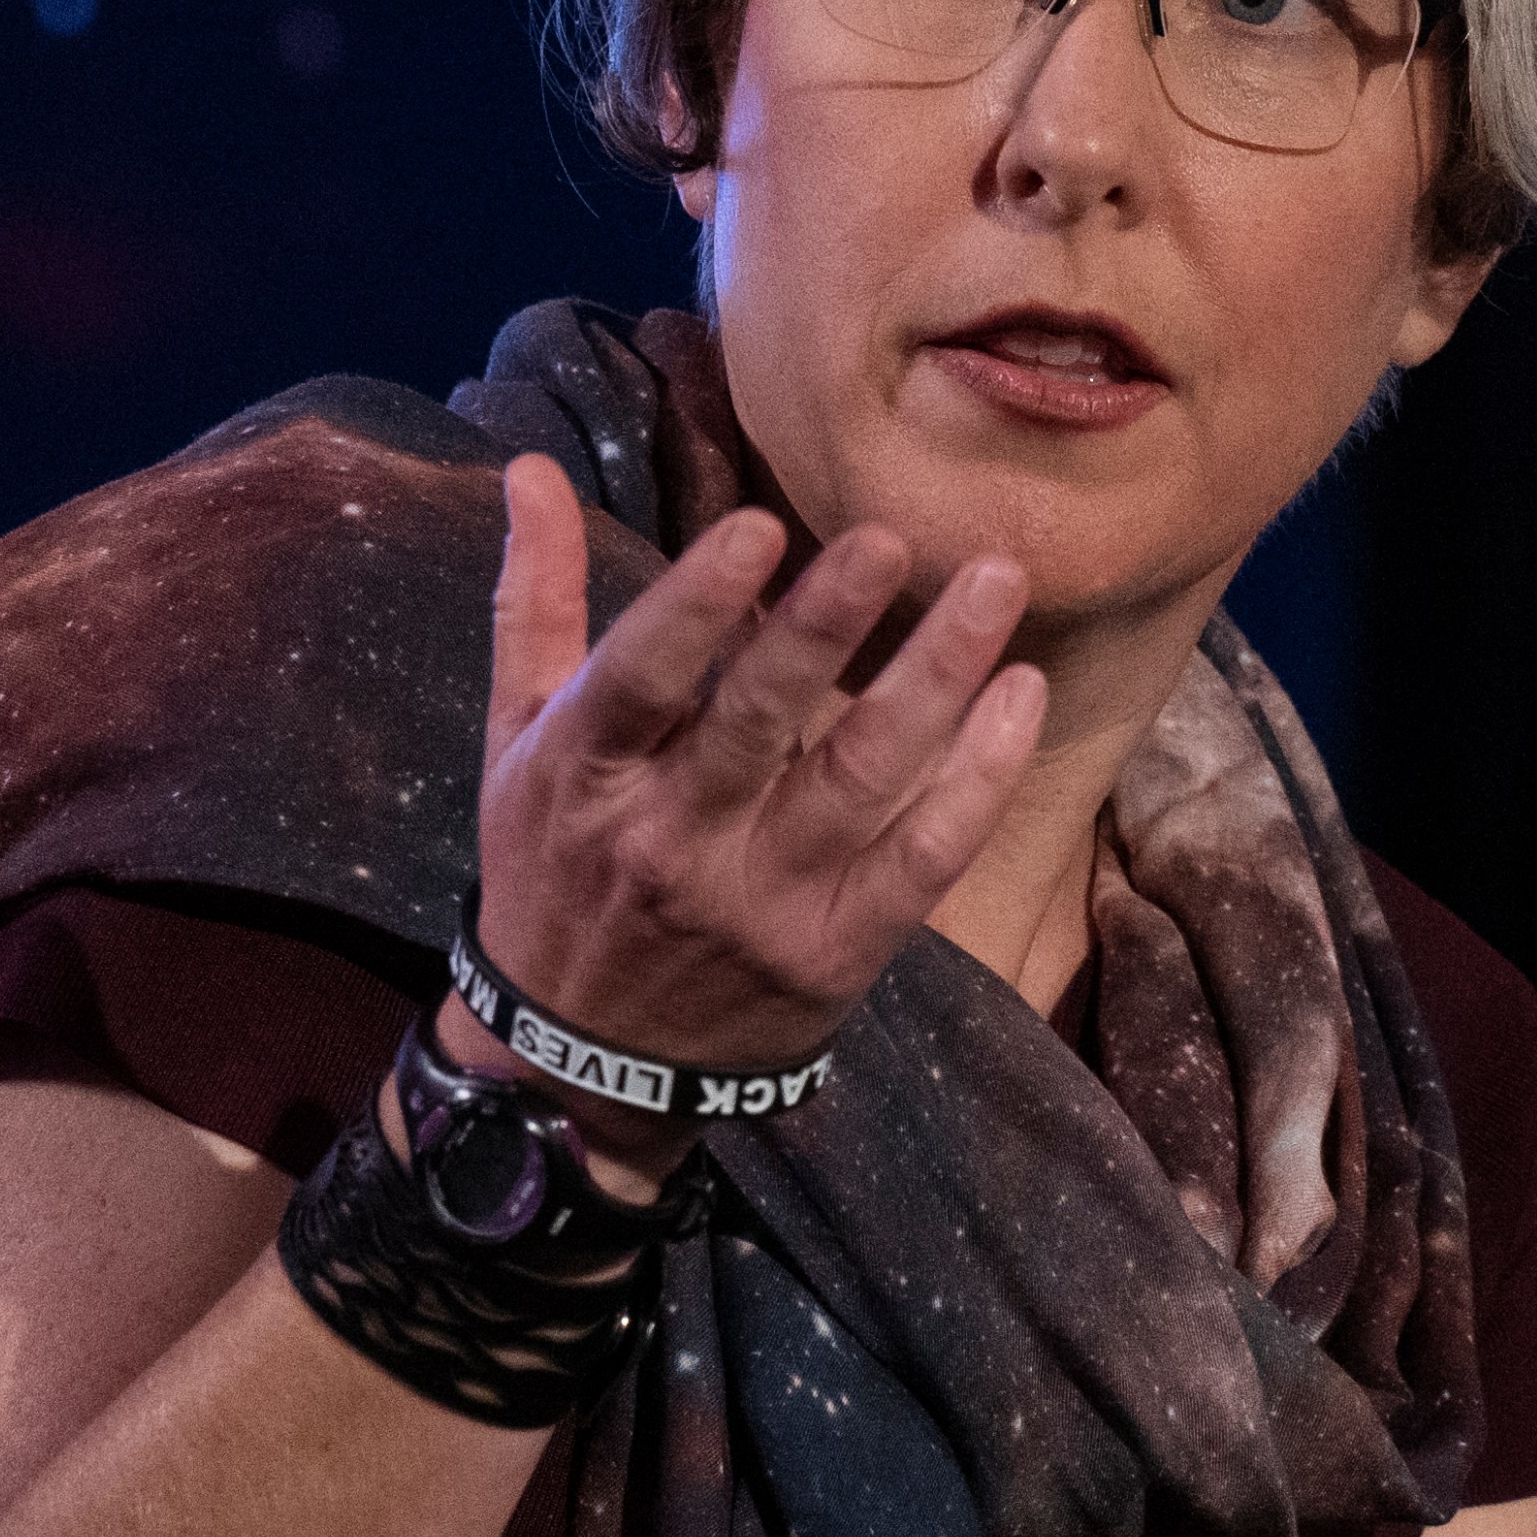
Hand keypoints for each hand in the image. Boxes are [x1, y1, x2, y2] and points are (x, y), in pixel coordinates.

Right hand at [451, 457, 1044, 1168]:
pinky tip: (1021, 695)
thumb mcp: (516, 744)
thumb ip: (536, 604)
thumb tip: (530, 468)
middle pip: (758, 723)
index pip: (639, 681)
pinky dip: (979, 779)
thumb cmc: (554, 870)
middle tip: (895, 538)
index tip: (759, 527)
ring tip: (997, 585)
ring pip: (860, 780)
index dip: (695, 606)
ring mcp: (761, 901)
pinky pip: (924, 857)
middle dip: (827, 628)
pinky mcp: (837, 949)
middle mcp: (671, 841)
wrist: (580, 1067)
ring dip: (936, 679)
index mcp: (585, 777)